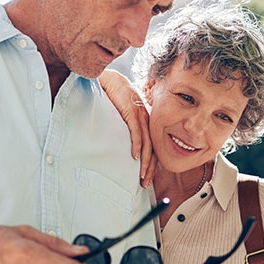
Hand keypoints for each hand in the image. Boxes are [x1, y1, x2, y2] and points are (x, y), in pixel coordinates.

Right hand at [99, 69, 155, 186]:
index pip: (152, 147)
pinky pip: (135, 130)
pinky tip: (134, 156)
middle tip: (145, 184)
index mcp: (145, 123)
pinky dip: (136, 144)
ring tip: (141, 175)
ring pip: (146, 142)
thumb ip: (126, 129)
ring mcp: (139, 115)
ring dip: (144, 161)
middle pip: (152, 148)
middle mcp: (146, 120)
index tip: (147, 178)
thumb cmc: (115, 97)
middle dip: (149, 168)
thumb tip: (123, 147)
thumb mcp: (123, 116)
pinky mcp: (130, 110)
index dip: (151, 164)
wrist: (110, 79)